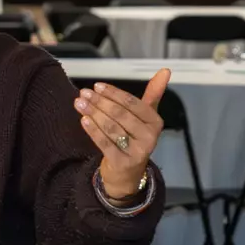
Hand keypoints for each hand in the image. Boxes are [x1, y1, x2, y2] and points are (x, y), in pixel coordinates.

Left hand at [73, 68, 170, 200]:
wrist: (128, 174)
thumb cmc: (134, 139)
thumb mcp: (144, 117)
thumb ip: (153, 94)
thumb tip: (166, 70)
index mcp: (155, 122)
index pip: (132, 103)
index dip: (113, 93)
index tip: (97, 86)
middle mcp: (149, 137)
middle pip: (120, 114)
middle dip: (100, 102)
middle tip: (84, 93)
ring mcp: (137, 151)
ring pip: (111, 128)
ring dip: (93, 113)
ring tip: (79, 103)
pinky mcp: (122, 163)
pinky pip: (105, 143)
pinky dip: (93, 130)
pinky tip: (84, 120)